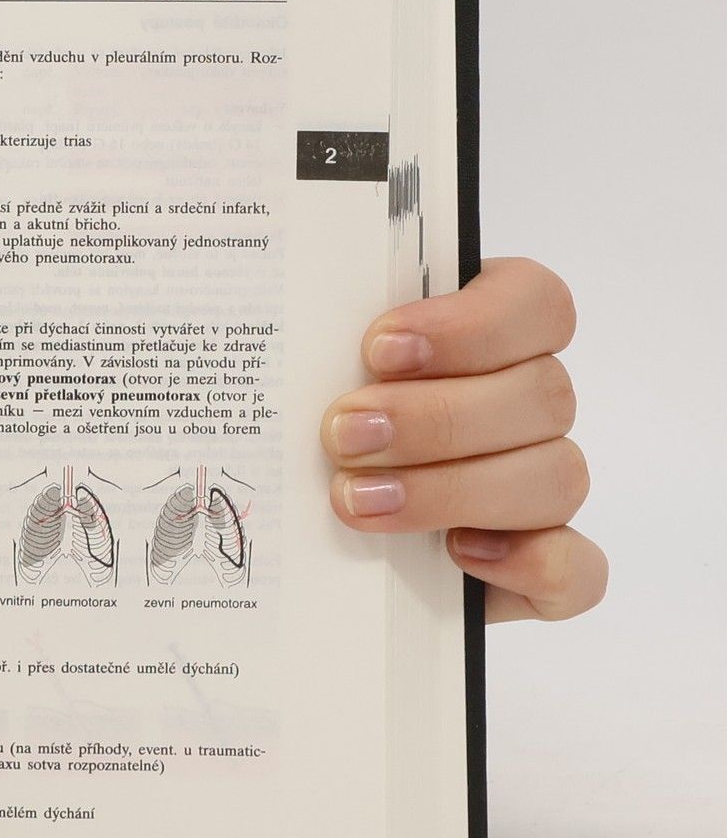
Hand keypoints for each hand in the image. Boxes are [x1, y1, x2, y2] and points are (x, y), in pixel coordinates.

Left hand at [321, 257, 605, 622]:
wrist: (289, 528)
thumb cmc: (301, 421)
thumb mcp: (304, 364)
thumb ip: (315, 327)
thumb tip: (264, 266)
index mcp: (487, 334)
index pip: (536, 303)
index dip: (472, 324)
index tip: (378, 348)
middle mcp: (525, 408)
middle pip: (542, 396)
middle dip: (435, 418)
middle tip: (344, 434)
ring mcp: (537, 488)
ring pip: (555, 478)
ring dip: (454, 488)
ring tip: (356, 499)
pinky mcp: (537, 565)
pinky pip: (575, 571)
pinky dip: (528, 563)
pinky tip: (457, 551)